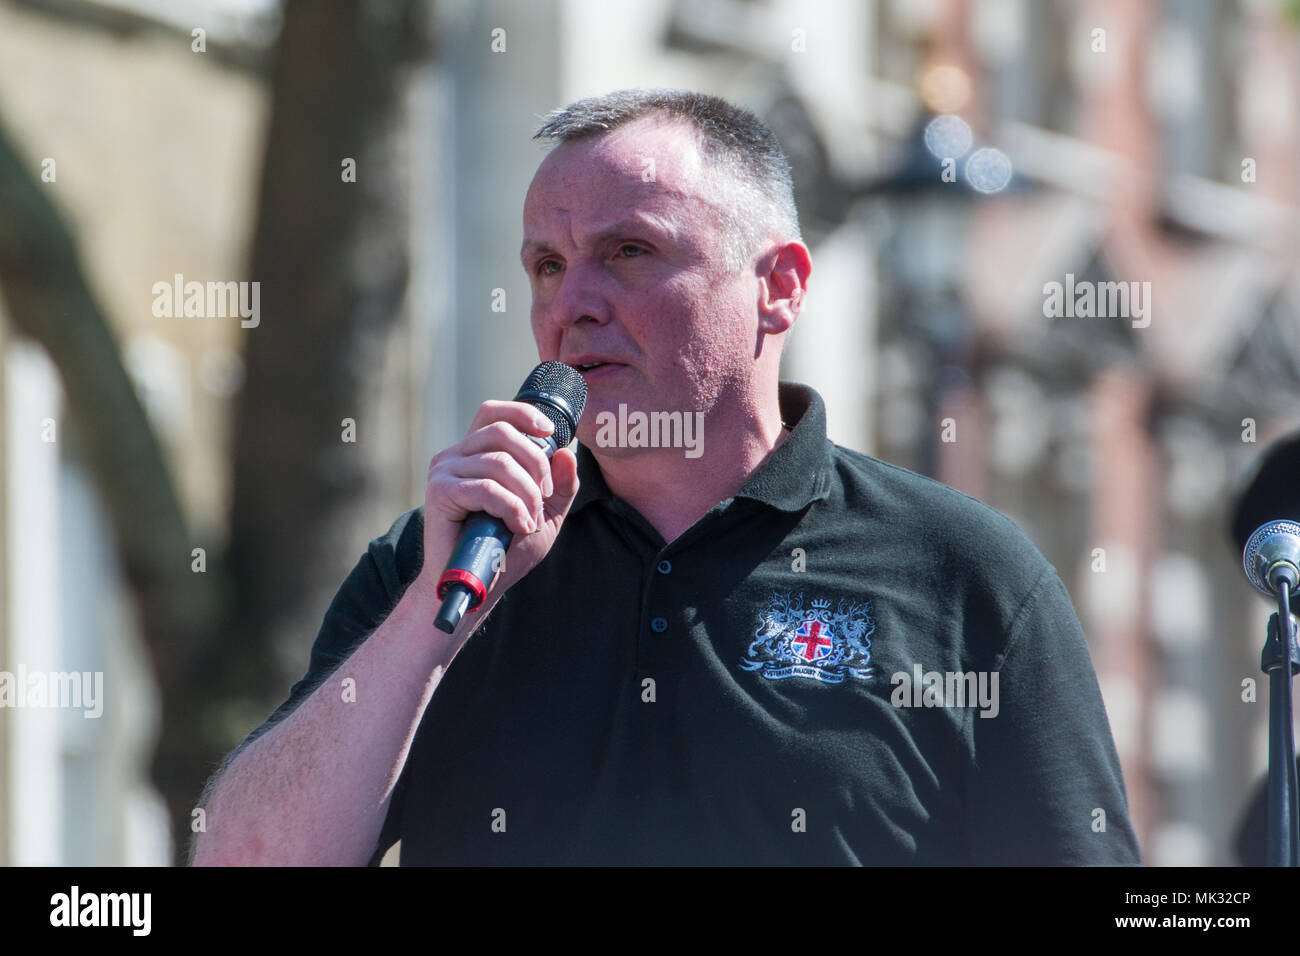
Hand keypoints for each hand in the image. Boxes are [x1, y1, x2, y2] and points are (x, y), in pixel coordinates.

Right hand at [419, 399, 579, 599]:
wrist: (476, 584)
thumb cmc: (506, 550)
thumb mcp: (545, 514)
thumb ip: (560, 485)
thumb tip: (567, 452)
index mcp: (475, 453)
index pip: (494, 413)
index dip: (523, 414)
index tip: (550, 432)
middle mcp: (455, 455)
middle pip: (503, 433)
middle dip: (536, 464)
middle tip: (545, 498)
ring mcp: (444, 471)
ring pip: (499, 462)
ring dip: (526, 494)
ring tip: (530, 521)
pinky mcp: (440, 492)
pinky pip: (486, 488)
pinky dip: (511, 507)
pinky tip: (518, 527)